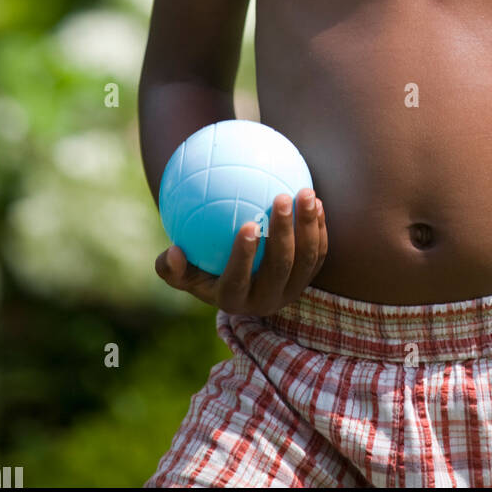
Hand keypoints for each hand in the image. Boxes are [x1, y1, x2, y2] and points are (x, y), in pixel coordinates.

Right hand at [155, 189, 327, 313]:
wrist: (243, 285)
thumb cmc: (205, 271)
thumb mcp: (185, 275)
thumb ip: (173, 268)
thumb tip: (171, 252)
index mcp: (234, 300)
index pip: (239, 280)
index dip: (244, 256)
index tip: (248, 224)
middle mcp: (267, 300)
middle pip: (280, 267)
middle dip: (283, 233)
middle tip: (281, 196)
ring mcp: (292, 290)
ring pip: (306, 259)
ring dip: (307, 225)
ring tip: (305, 191)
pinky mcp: (309, 278)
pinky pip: (319, 252)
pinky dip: (319, 228)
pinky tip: (315, 201)